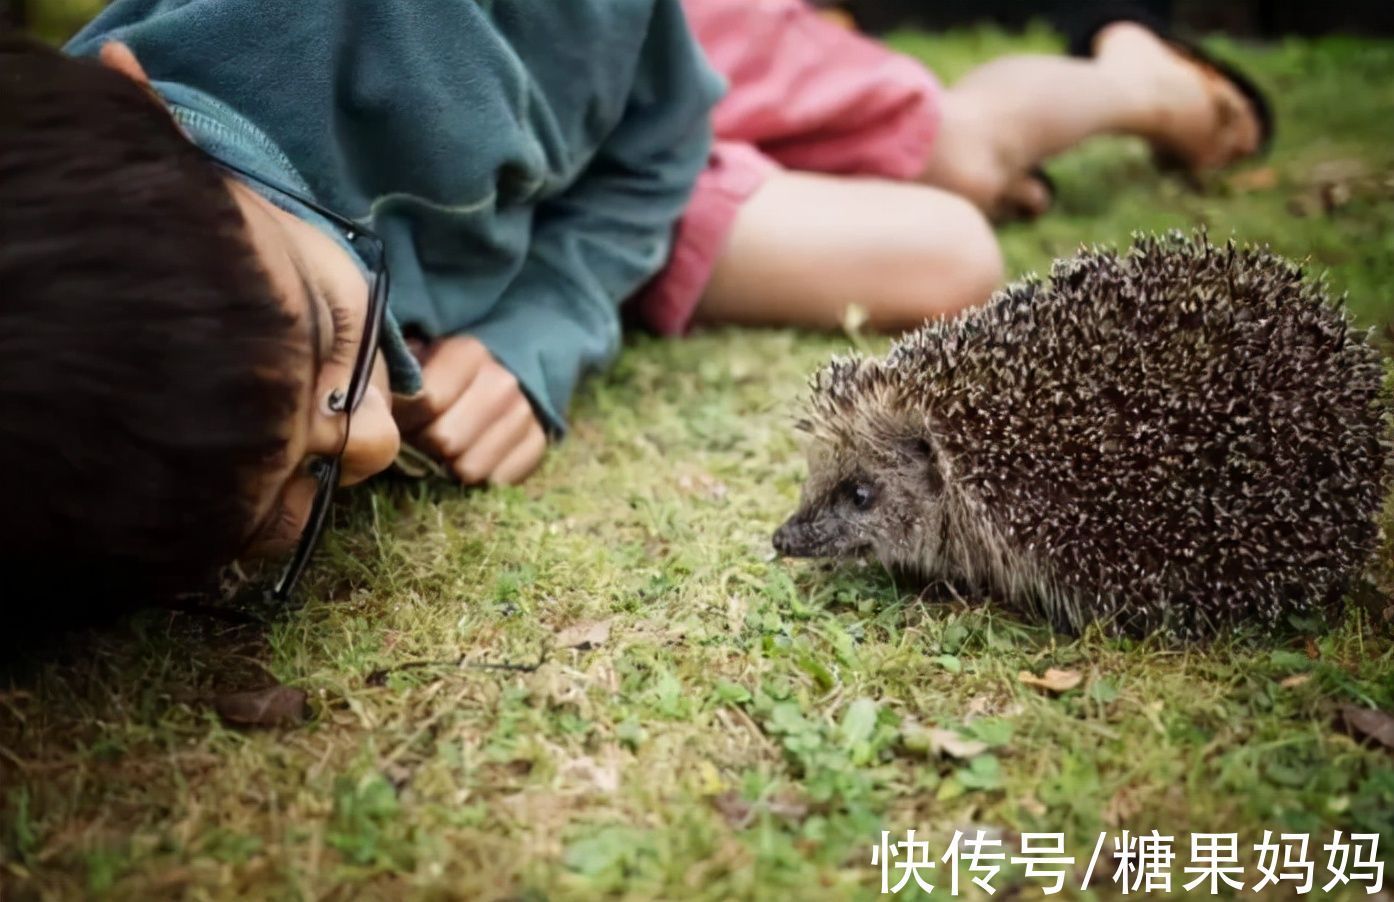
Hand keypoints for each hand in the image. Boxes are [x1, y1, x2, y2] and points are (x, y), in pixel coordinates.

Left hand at [394, 336, 546, 485]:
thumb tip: (374, 396)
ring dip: (451, 465)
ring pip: (469, 469)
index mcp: (470, 352)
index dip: (403, 417)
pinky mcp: (538, 444)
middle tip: (422, 436)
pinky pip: (498, 481)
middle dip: (425, 443)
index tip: (396, 418)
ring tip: (447, 448)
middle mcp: (503, 384)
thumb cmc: (451, 366)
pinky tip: (473, 455)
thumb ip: (400, 369)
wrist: (512, 368)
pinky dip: (481, 476)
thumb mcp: (424, 351)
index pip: (425, 401)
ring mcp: (525, 416)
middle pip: (444, 440)